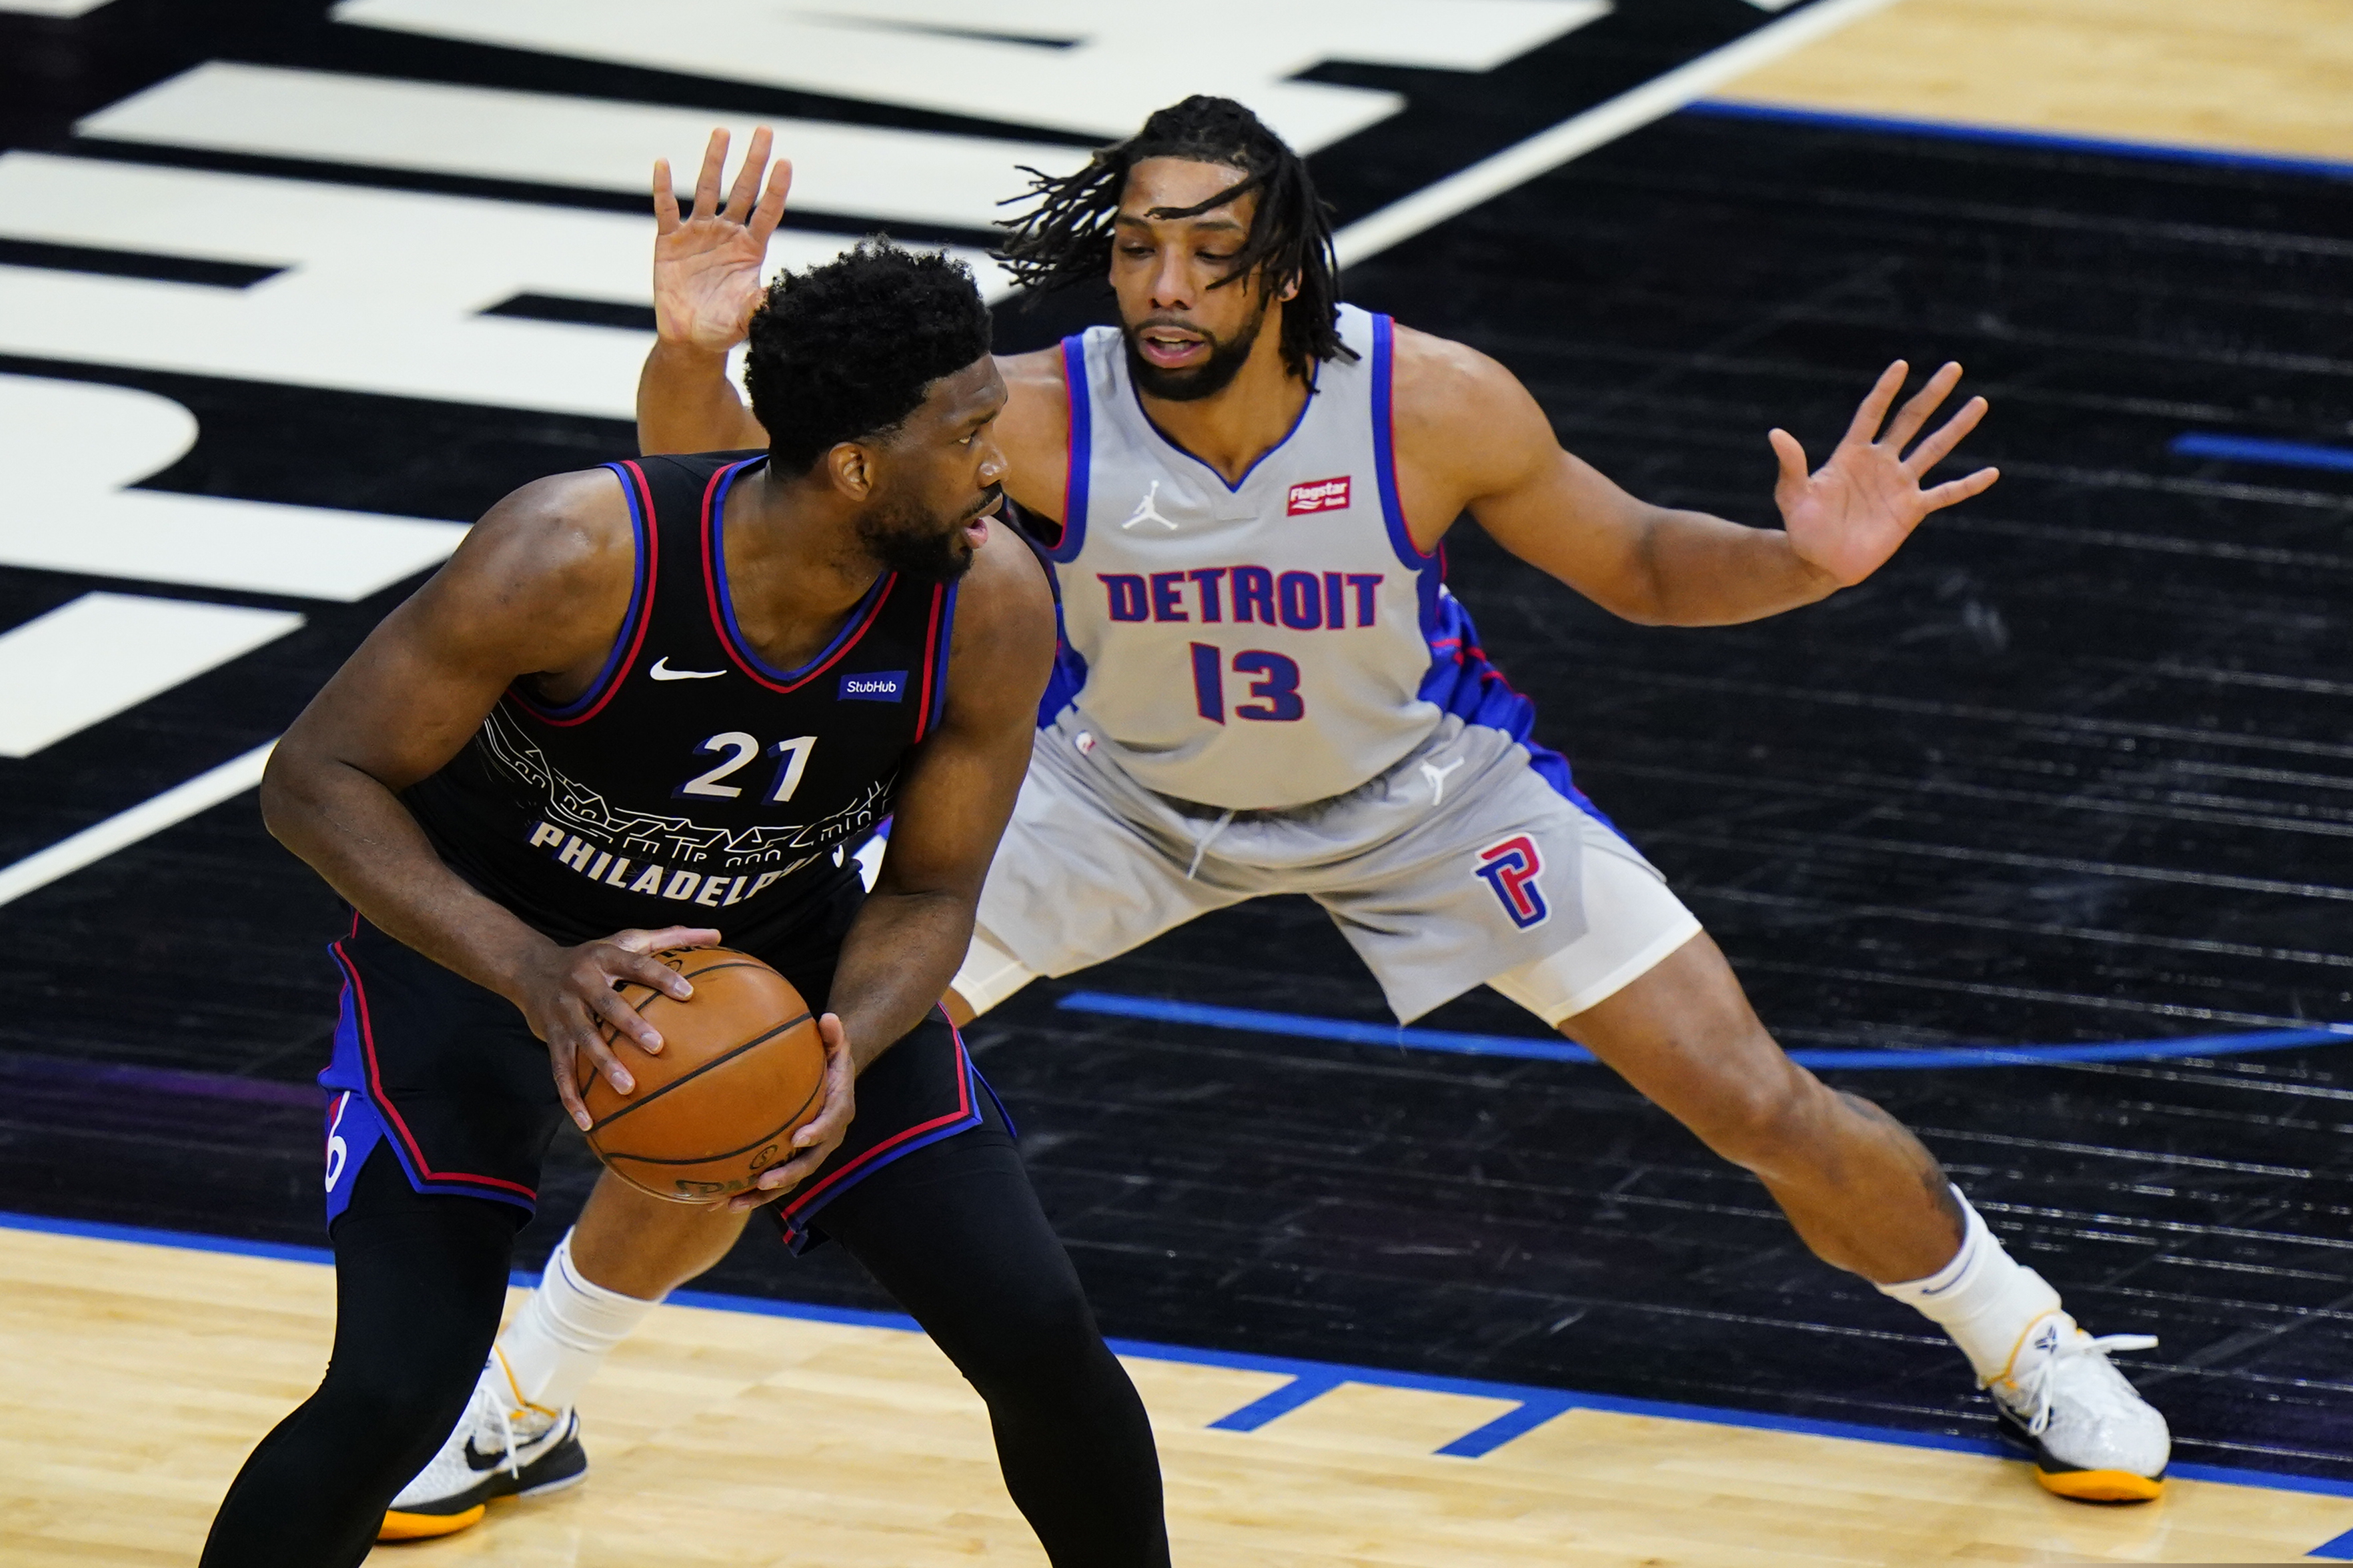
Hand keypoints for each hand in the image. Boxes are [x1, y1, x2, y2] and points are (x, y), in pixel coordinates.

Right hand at [509, 925, 722, 1130]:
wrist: (530, 969)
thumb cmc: (595, 957)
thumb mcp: (627, 940)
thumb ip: (671, 937)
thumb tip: (717, 933)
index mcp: (605, 958)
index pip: (637, 965)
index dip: (661, 977)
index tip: (688, 992)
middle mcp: (581, 983)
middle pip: (608, 1005)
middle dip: (631, 1025)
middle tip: (658, 1046)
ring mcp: (563, 1012)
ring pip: (583, 1040)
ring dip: (604, 1065)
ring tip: (628, 1088)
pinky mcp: (551, 1038)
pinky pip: (560, 1071)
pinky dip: (571, 1098)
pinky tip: (588, 1124)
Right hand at [652, 126, 790, 352]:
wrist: (690, 338)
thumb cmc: (723, 327)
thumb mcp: (746, 317)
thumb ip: (763, 304)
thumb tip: (785, 298)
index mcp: (750, 249)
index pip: (767, 212)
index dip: (776, 189)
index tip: (785, 162)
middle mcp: (727, 234)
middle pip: (742, 190)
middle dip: (753, 161)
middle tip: (765, 131)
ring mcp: (698, 233)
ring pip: (707, 190)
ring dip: (714, 162)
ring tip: (722, 132)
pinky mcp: (670, 240)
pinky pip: (666, 209)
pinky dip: (663, 188)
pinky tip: (663, 163)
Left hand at [728, 1013, 854, 1210]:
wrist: (833, 1083)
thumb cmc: (830, 1061)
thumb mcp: (837, 1046)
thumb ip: (834, 1036)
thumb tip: (829, 1018)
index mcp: (838, 1111)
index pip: (831, 1124)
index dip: (817, 1133)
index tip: (799, 1139)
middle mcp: (825, 1139)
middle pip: (809, 1163)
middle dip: (787, 1175)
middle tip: (765, 1181)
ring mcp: (807, 1154)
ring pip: (787, 1181)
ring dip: (761, 1196)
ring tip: (732, 1205)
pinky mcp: (790, 1161)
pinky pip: (770, 1181)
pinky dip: (746, 1193)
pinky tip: (717, 1202)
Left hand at [1771, 361, 1998, 587]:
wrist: (1820, 562)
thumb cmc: (1803, 527)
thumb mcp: (1792, 495)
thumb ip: (1791, 465)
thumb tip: (1775, 433)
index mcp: (1852, 454)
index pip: (1872, 413)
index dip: (1886, 390)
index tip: (1902, 365)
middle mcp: (1880, 463)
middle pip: (1911, 420)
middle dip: (1931, 395)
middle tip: (1953, 367)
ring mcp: (1899, 485)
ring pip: (1934, 449)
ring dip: (1956, 427)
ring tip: (1979, 403)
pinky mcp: (1912, 510)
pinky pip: (1946, 494)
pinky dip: (1968, 485)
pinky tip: (1992, 473)